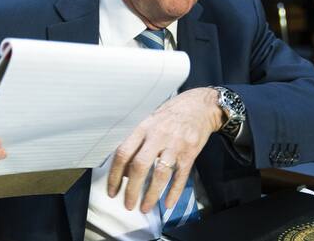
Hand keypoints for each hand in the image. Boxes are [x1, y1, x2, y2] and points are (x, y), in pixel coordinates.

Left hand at [107, 88, 224, 212]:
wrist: (200, 105)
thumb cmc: (171, 114)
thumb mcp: (150, 121)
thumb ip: (137, 142)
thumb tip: (124, 170)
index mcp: (144, 128)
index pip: (124, 153)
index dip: (115, 174)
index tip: (112, 191)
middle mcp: (158, 136)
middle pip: (140, 166)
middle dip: (131, 189)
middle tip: (128, 205)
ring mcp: (175, 145)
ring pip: (160, 174)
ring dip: (151, 194)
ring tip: (145, 208)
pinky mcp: (190, 152)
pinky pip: (181, 176)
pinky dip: (174, 192)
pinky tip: (168, 204)